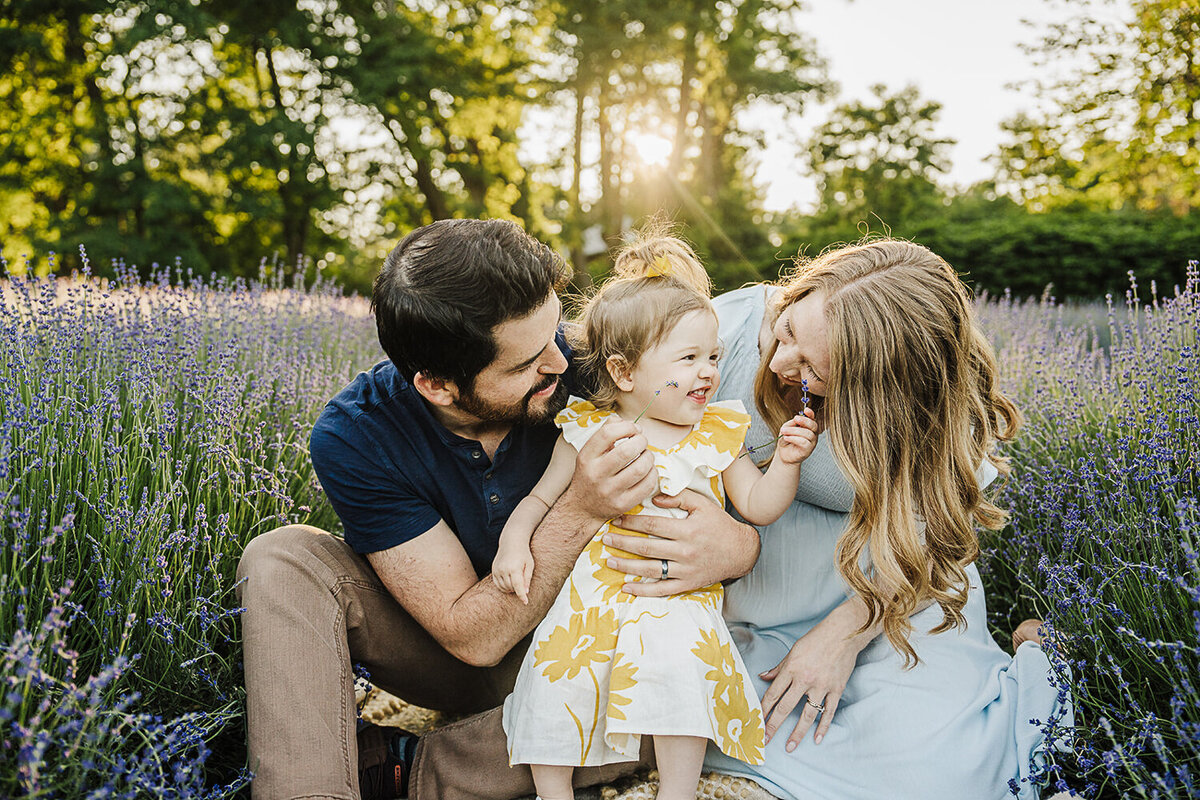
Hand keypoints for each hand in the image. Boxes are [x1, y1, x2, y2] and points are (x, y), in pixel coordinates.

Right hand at [491, 546, 534, 603]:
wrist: (511, 542)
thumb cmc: (523, 553)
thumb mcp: (530, 565)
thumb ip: (527, 579)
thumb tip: (526, 592)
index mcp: (514, 568)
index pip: (518, 586)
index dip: (522, 596)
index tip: (525, 602)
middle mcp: (504, 569)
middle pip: (510, 588)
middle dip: (517, 590)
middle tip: (522, 584)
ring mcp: (497, 570)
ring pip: (503, 587)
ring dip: (510, 589)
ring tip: (516, 581)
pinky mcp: (493, 570)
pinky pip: (497, 584)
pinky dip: (503, 587)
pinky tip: (509, 583)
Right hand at [560, 417, 656, 524]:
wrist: (582, 508)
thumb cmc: (590, 474)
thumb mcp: (589, 453)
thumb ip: (605, 432)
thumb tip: (625, 421)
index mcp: (587, 457)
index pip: (608, 433)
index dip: (626, 426)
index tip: (634, 429)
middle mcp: (596, 474)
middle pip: (627, 451)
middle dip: (641, 441)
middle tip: (642, 442)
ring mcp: (609, 491)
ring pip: (640, 469)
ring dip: (649, 457)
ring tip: (646, 455)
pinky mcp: (622, 504)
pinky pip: (646, 486)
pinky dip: (652, 474)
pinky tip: (648, 471)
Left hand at [600, 490, 757, 595]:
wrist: (740, 551)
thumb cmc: (719, 525)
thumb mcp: (703, 504)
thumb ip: (679, 497)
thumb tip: (654, 497)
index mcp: (687, 530)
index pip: (652, 526)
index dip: (631, 522)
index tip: (616, 519)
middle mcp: (684, 552)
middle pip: (646, 548)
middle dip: (622, 543)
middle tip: (604, 539)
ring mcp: (685, 570)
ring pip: (650, 570)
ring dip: (627, 566)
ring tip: (609, 561)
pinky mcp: (687, 584)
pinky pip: (662, 590)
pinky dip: (643, 591)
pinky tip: (626, 588)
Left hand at [759, 610, 860, 748]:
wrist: (844, 633)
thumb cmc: (817, 639)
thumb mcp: (793, 650)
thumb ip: (779, 667)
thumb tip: (763, 677)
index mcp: (792, 668)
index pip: (773, 693)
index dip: (763, 709)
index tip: (756, 722)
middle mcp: (805, 679)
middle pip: (786, 707)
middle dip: (773, 725)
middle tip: (765, 740)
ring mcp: (822, 686)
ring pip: (807, 714)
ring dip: (797, 733)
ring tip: (789, 747)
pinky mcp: (836, 689)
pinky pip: (829, 711)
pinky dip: (823, 726)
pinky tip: (817, 738)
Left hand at [774, 408, 818, 464]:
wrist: (783, 454)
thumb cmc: (786, 440)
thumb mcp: (786, 429)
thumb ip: (792, 424)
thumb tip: (796, 419)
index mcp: (808, 427)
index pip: (812, 418)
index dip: (810, 414)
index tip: (805, 410)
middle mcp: (812, 434)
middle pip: (813, 425)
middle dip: (804, 421)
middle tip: (795, 418)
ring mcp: (812, 442)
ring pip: (808, 433)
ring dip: (794, 431)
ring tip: (783, 432)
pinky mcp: (808, 450)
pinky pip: (804, 442)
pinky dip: (794, 439)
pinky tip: (786, 438)